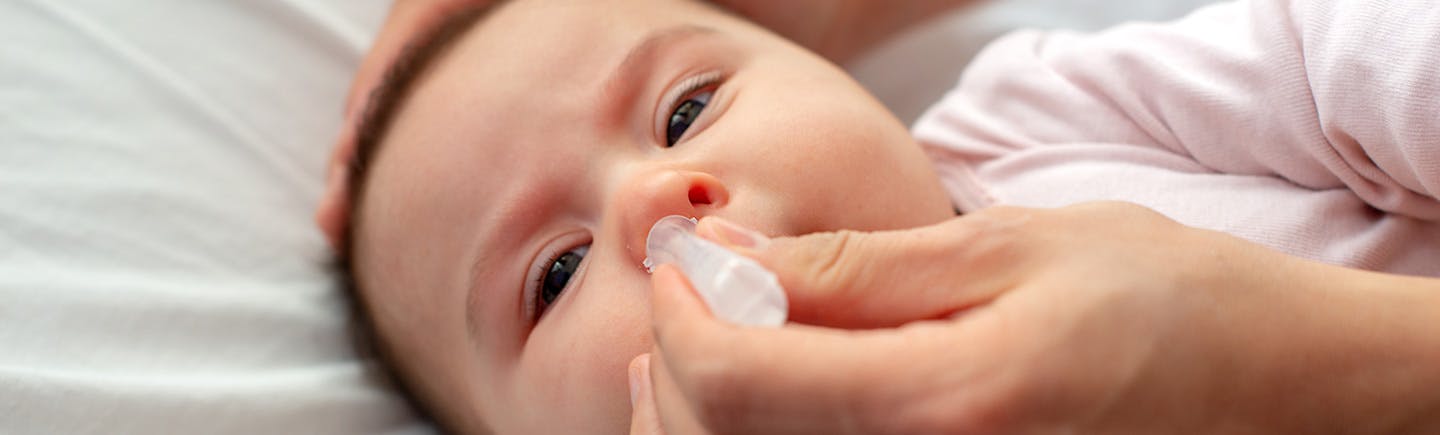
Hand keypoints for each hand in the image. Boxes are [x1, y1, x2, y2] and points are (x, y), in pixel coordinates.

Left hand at [635, 202, 1439, 433]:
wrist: (1273, 387)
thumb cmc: (1165, 302)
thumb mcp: (1009, 248)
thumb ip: (858, 268)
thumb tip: (733, 258)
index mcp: (948, 404)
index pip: (743, 379)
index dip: (684, 312)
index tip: (681, 260)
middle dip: (675, 368)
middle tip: (685, 297)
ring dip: (701, 417)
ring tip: (699, 350)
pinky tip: (759, 405)